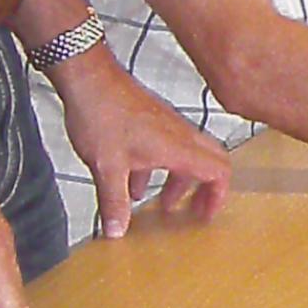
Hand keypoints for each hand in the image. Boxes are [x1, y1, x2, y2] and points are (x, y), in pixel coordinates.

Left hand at [52, 42, 239, 233]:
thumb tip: (117, 228)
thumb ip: (114, 203)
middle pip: (211, 162)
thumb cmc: (103, 112)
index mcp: (178, 148)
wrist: (88, 78)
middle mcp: (179, 135)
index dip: (217, 197)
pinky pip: (166, 147)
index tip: (205, 214)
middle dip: (205, 189)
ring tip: (164, 201)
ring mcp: (166, 125)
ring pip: (187, 155)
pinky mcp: (152, 119)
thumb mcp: (108, 167)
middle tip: (194, 209)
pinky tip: (133, 179)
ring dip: (179, 180)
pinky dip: (159, 167)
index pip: (218, 172)